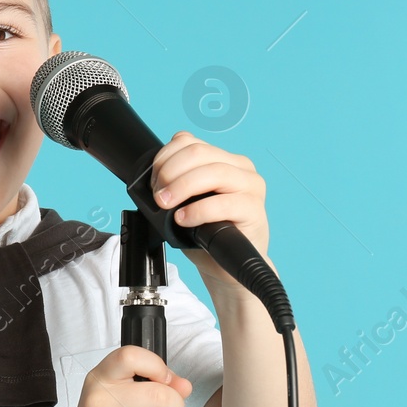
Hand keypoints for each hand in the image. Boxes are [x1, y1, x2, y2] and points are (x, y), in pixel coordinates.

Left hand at [150, 130, 270, 293]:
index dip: (163, 158)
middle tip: (158, 197)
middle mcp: (240, 167)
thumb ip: (176, 181)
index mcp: (222, 158)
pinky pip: (223, 203)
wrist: (224, 265)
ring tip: (166, 205)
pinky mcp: (254, 210)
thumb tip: (152, 179)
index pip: (188, 141)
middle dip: (169, 173)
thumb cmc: (205, 232)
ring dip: (182, 187)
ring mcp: (250, 187)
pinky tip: (184, 219)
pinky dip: (197, 210)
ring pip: (213, 172)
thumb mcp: (186, 200)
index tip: (153, 182)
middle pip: (198, 153)